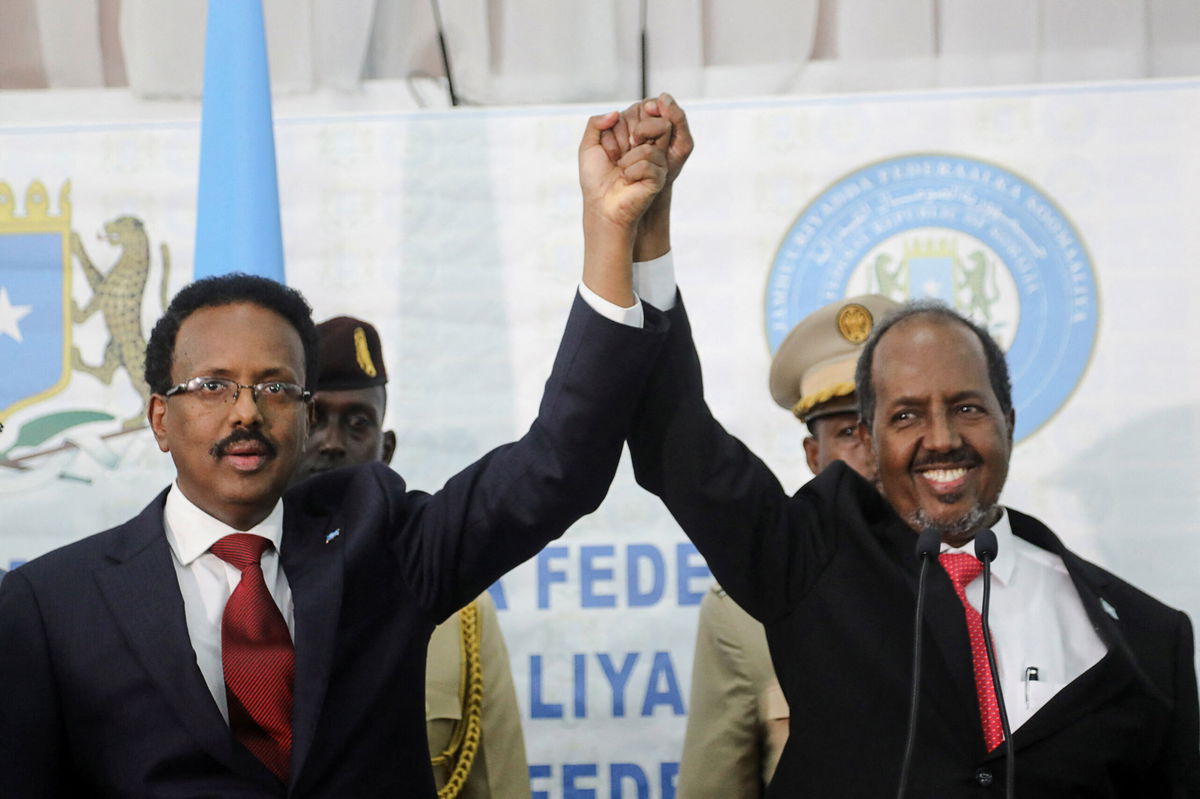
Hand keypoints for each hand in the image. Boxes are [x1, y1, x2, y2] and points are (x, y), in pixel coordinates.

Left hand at [579, 111, 670, 231]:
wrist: (600, 204)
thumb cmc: (595, 179)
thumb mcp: (588, 146)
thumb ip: (596, 123)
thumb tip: (616, 112)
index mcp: (634, 136)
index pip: (639, 114)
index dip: (623, 128)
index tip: (612, 146)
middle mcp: (648, 146)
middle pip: (655, 124)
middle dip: (628, 138)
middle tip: (617, 155)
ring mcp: (656, 162)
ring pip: (648, 148)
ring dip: (627, 161)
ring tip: (622, 173)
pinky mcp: (659, 177)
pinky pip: (647, 164)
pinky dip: (631, 173)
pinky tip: (628, 181)